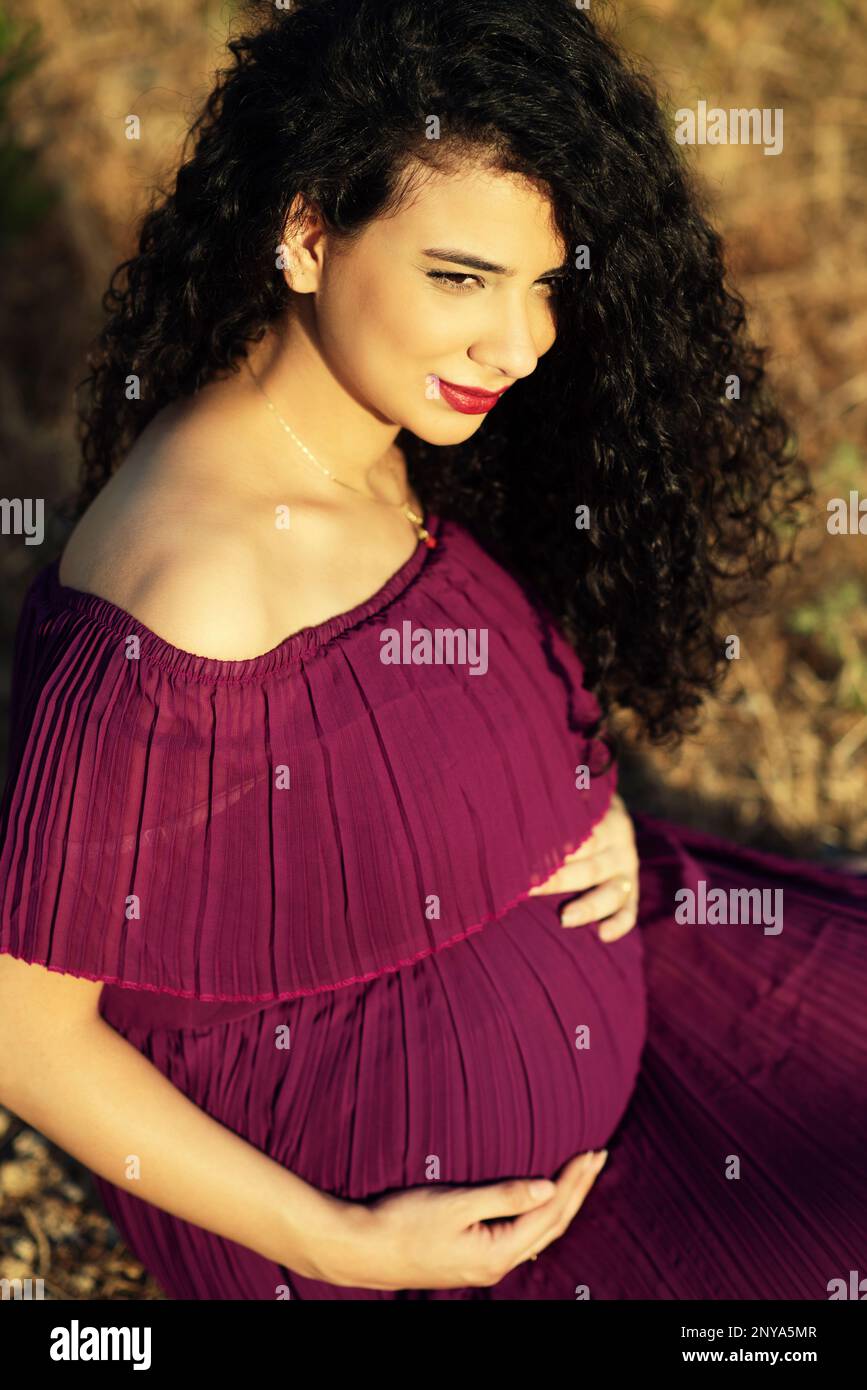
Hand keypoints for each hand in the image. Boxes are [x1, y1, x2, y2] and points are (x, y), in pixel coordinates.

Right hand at [292, 1148, 608, 1289]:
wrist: (361, 1249)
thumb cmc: (403, 1221)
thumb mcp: (456, 1204)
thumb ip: (504, 1195)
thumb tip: (548, 1187)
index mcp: (497, 1251)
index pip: (550, 1212)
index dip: (574, 1181)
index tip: (592, 1152)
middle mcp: (496, 1263)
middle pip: (552, 1226)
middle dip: (577, 1191)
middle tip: (598, 1158)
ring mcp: (483, 1264)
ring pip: (538, 1234)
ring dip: (562, 1204)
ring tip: (579, 1179)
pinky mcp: (470, 1259)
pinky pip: (519, 1237)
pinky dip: (538, 1216)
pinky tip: (539, 1207)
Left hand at [528, 792, 638, 941]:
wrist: (598, 801)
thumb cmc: (564, 802)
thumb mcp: (560, 794)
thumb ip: (542, 804)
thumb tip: (503, 815)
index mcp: (601, 812)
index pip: (578, 834)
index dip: (551, 850)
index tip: (521, 861)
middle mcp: (618, 838)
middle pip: (591, 865)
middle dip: (559, 880)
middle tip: (529, 889)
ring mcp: (627, 864)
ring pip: (613, 890)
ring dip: (589, 906)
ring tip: (564, 918)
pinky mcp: (630, 886)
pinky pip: (629, 908)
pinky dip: (620, 923)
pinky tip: (603, 935)